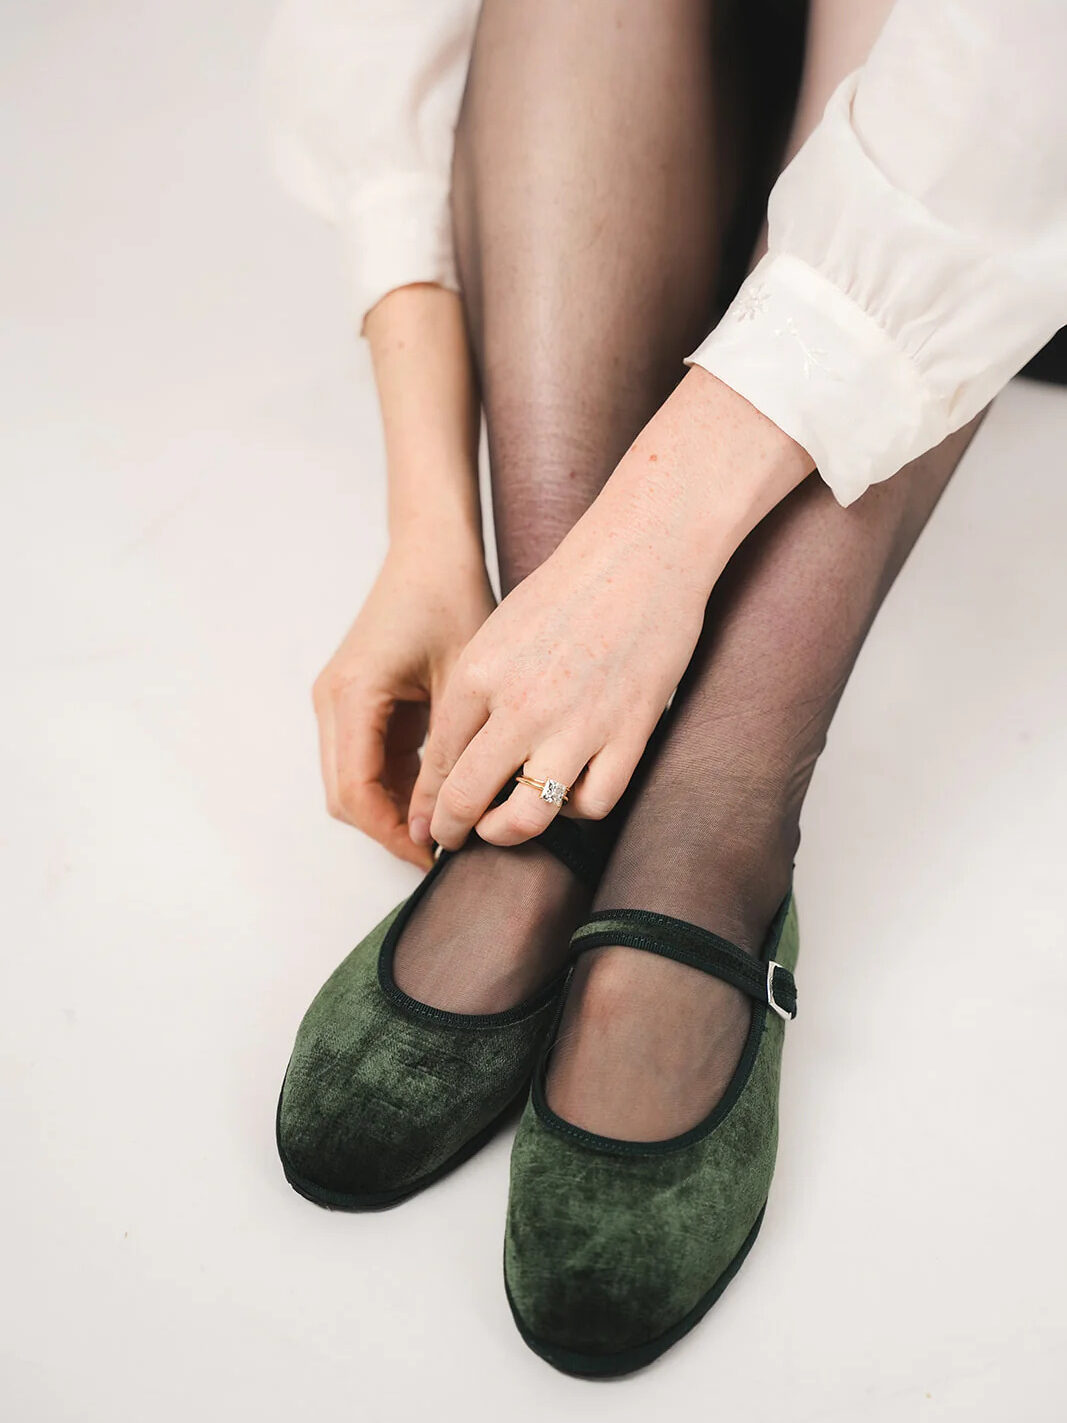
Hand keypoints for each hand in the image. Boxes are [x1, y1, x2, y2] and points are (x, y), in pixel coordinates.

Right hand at [314, 531, 493, 866]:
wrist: (432, 550)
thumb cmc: (451, 600)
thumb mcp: (460, 685)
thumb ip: (447, 755)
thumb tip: (440, 823)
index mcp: (351, 696)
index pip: (355, 793)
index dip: (392, 835)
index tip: (435, 858)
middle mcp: (332, 702)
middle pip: (344, 796)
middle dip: (390, 829)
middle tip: (445, 852)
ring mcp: (339, 702)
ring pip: (351, 782)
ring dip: (392, 809)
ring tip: (447, 827)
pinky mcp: (355, 701)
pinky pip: (366, 759)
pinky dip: (395, 784)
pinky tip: (439, 792)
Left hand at [407, 370, 813, 849]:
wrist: (644, 552)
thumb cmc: (571, 587)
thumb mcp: (500, 634)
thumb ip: (475, 697)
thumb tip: (456, 758)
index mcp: (479, 675)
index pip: (439, 762)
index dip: (430, 802)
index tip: (432, 819)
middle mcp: (522, 706)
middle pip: (468, 799)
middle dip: (453, 830)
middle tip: (454, 838)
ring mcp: (577, 724)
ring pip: (525, 818)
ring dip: (508, 833)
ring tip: (506, 826)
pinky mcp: (629, 732)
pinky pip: (593, 805)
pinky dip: (576, 811)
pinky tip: (570, 794)